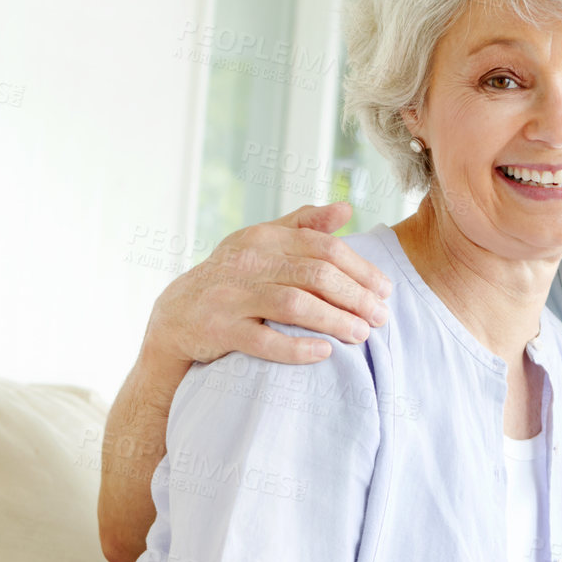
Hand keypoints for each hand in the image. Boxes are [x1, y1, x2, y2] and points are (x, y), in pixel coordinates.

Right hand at [143, 202, 392, 367]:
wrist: (176, 315)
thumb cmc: (231, 278)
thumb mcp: (260, 243)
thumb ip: (302, 225)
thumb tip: (346, 208)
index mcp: (263, 237)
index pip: (324, 247)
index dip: (361, 269)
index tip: (386, 291)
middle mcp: (248, 262)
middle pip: (315, 274)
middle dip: (355, 297)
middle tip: (381, 318)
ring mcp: (231, 297)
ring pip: (294, 305)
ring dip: (334, 320)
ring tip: (361, 335)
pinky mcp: (219, 330)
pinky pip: (263, 340)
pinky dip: (296, 347)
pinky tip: (324, 353)